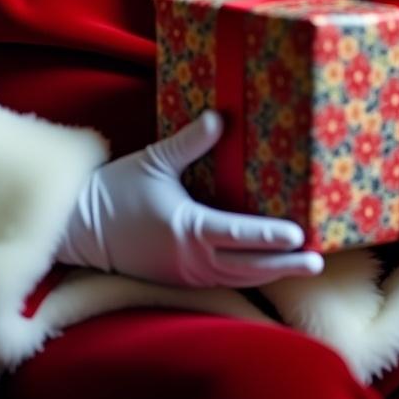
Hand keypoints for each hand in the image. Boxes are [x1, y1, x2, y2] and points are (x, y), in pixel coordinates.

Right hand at [55, 110, 324, 287]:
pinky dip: (247, 276)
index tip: (299, 234)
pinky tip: (265, 270)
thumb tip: (219, 118)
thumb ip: (189, 141)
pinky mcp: (178, 278)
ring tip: (302, 266)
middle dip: (285, 264)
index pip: (237, 235)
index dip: (270, 236)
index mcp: (186, 228)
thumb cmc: (117, 190)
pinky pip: (221, 281)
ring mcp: (184, 272)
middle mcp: (189, 258)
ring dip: (271, 273)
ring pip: (237, 278)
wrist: (81, 226)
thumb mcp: (155, 160)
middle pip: (247, 266)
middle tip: (318, 260)